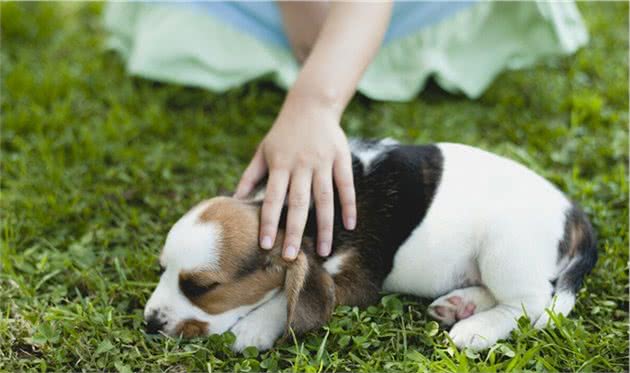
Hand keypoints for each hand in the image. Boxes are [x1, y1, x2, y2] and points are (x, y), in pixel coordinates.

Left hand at [234, 94, 355, 259]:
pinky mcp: (341, 158)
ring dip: (325, 227)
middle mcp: (301, 165)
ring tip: (325, 251)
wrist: (311, 104)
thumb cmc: (283, 132)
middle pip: (298, 204)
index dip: (269, 222)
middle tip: (292, 257)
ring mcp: (323, 162)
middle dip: (295, 232)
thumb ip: (250, 176)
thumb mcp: (263, 150)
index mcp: (280, 165)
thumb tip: (234, 200)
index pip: (272, 199)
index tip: (266, 245)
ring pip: (324, 199)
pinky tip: (350, 225)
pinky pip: (346, 185)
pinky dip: (349, 205)